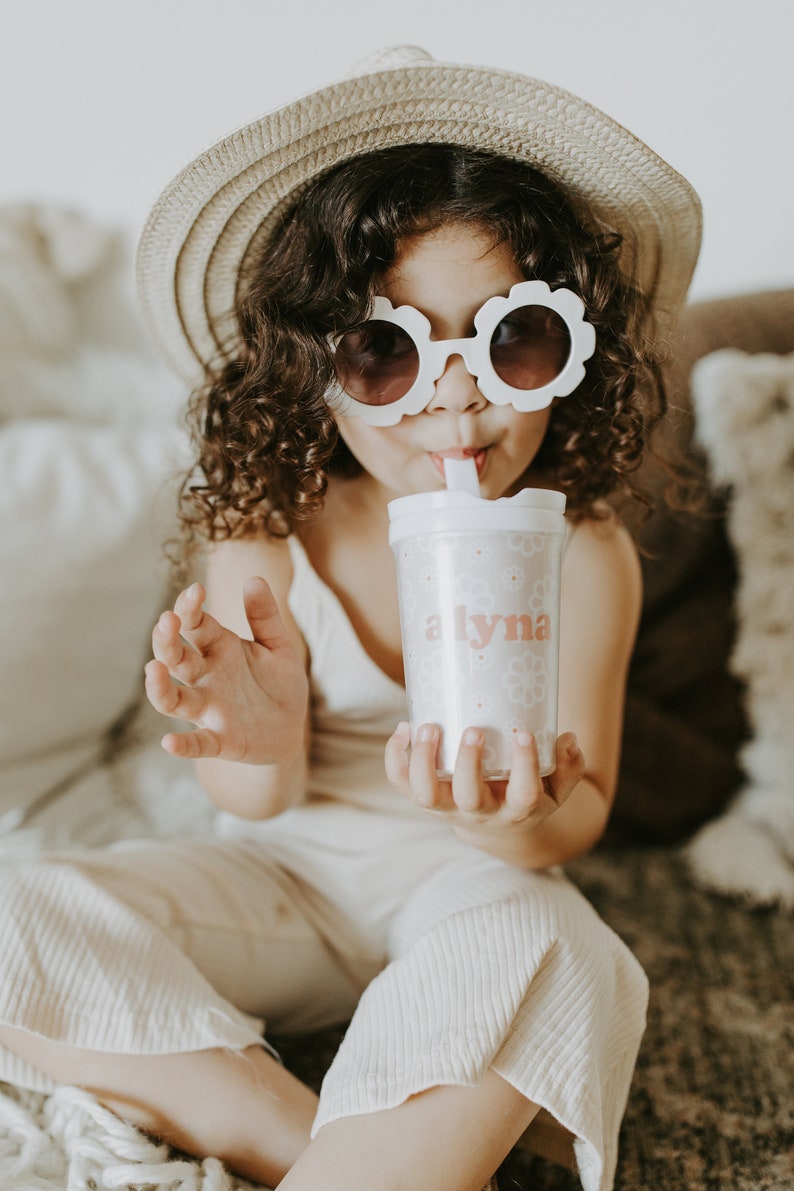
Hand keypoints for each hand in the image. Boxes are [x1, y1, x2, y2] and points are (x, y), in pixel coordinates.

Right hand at [145, 578, 307, 764]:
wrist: (291, 730)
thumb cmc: (278, 684)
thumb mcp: (278, 647)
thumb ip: (265, 617)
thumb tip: (254, 579)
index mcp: (218, 649)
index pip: (194, 624)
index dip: (189, 608)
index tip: (196, 591)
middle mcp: (206, 677)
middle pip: (176, 657)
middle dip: (167, 640)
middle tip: (168, 621)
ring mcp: (210, 709)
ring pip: (174, 700)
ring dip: (160, 687)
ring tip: (154, 669)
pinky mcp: (222, 740)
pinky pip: (198, 743)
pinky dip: (183, 744)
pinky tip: (168, 743)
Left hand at [384, 724, 584, 838]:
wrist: (498, 828)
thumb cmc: (529, 794)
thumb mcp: (557, 789)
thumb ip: (569, 766)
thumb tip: (569, 738)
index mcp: (517, 810)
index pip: (524, 795)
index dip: (525, 766)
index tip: (524, 733)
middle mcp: (480, 812)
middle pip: (468, 797)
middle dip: (468, 764)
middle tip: (474, 729)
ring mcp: (448, 807)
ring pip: (427, 796)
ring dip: (424, 762)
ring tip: (429, 727)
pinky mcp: (425, 798)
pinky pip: (402, 785)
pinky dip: (396, 758)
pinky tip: (403, 728)